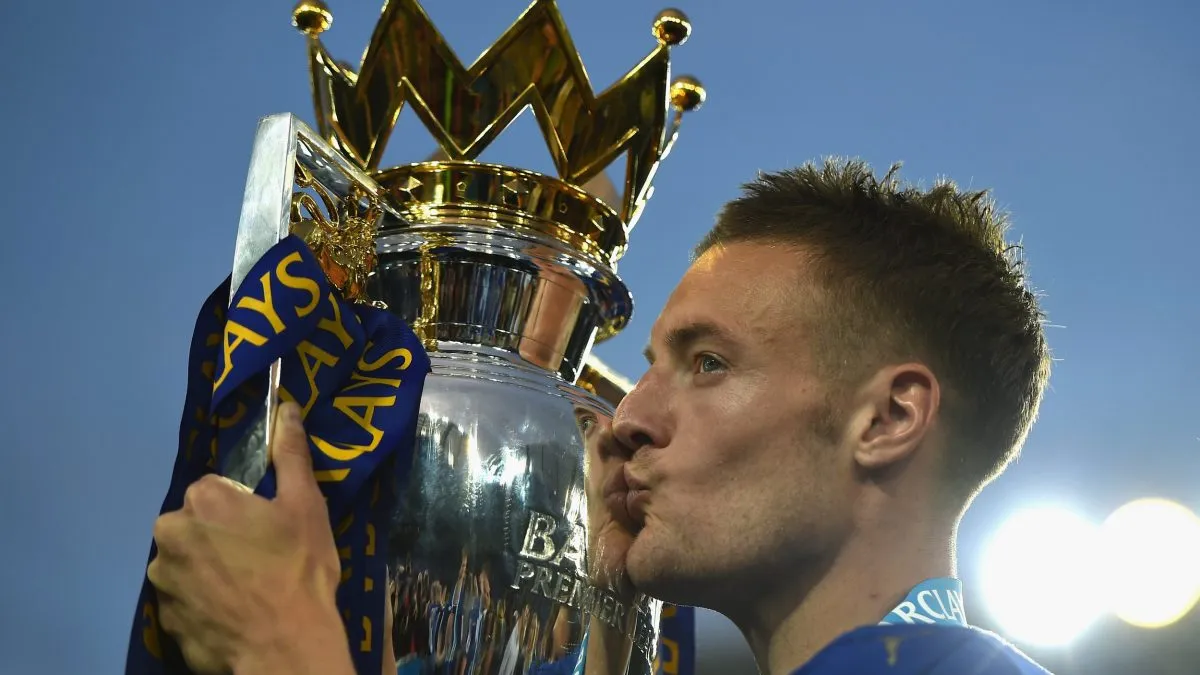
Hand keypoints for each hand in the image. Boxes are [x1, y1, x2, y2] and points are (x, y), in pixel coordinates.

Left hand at [147, 402, 350, 674]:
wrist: (285, 646)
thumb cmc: (298, 569)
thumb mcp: (306, 505)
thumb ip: (291, 454)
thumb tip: (286, 408)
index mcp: (202, 500)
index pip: (214, 489)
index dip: (243, 507)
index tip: (266, 529)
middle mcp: (170, 535)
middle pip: (193, 525)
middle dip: (218, 536)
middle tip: (258, 559)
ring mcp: (163, 581)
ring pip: (185, 562)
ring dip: (207, 569)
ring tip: (246, 590)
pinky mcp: (165, 619)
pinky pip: (184, 599)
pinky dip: (202, 602)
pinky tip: (233, 612)